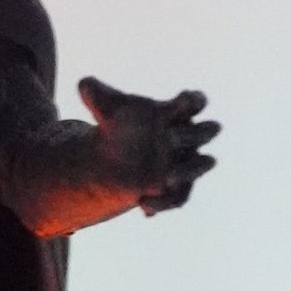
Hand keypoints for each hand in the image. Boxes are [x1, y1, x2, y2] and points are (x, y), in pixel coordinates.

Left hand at [77, 77, 219, 214]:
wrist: (117, 159)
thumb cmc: (120, 126)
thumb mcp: (106, 109)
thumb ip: (96, 94)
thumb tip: (83, 84)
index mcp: (177, 111)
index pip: (195, 101)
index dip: (194, 99)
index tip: (185, 96)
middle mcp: (189, 135)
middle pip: (206, 131)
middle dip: (193, 134)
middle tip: (169, 137)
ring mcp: (188, 162)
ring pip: (202, 164)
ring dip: (188, 171)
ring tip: (166, 178)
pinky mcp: (180, 188)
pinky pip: (180, 198)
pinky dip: (164, 203)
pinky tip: (144, 207)